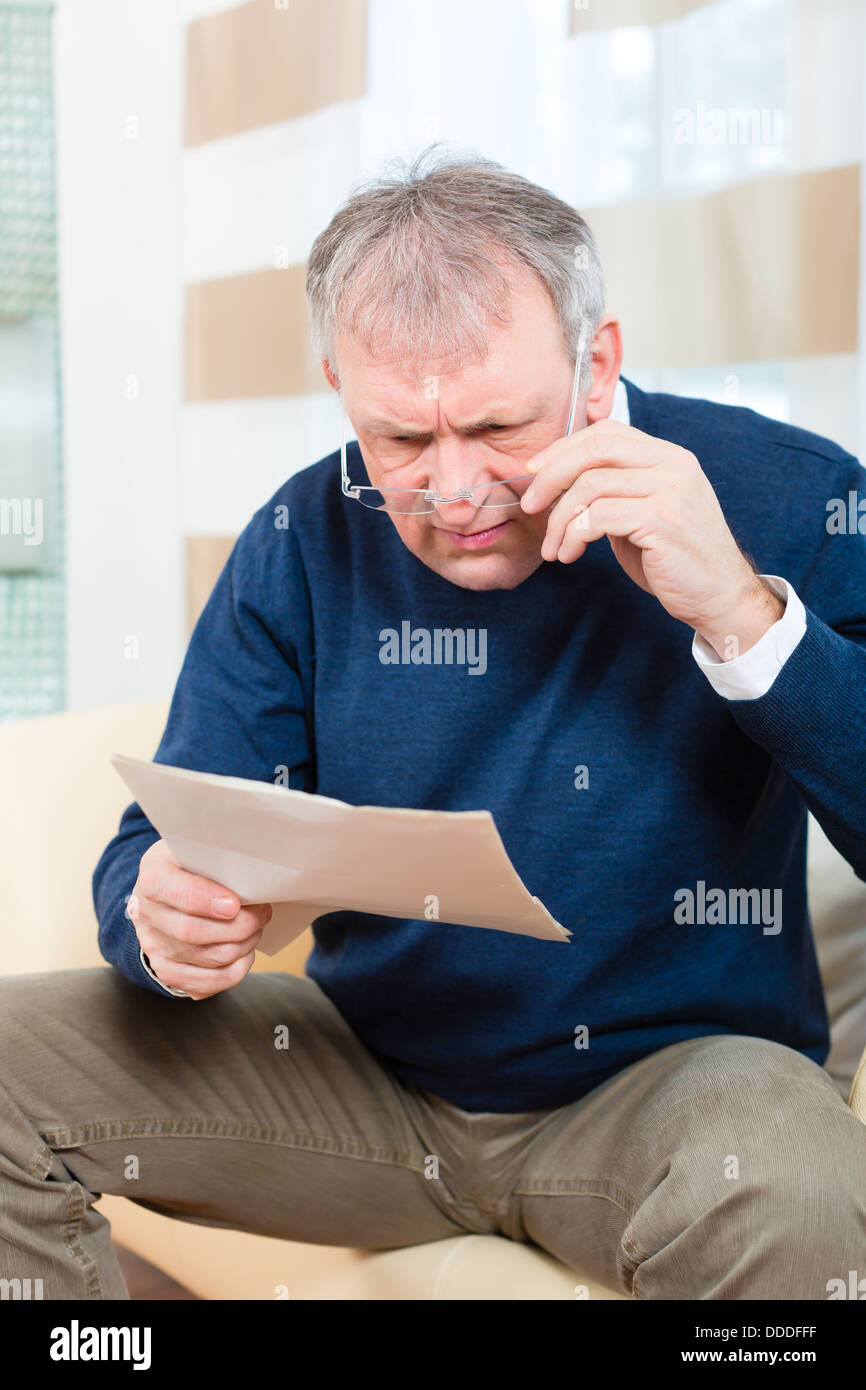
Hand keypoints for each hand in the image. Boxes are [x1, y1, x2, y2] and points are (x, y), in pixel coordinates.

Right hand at [128, 840, 271, 1000]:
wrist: (166, 894)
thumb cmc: (192, 867)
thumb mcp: (198, 849)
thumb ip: (219, 858)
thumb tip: (255, 875)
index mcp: (153, 878)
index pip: (175, 892)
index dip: (205, 900)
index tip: (235, 904)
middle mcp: (147, 915)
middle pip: (194, 932)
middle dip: (240, 925)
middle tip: (262, 912)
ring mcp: (155, 948)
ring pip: (210, 957)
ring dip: (244, 944)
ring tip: (255, 926)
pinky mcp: (168, 973)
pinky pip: (210, 983)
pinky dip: (237, 968)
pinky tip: (244, 950)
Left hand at [521, 418, 783, 658]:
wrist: (719, 597)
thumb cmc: (675, 560)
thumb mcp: (644, 513)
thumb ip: (615, 490)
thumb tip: (557, 480)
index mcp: (669, 457)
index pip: (606, 433)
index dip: (563, 448)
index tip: (534, 473)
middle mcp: (673, 465)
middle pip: (594, 449)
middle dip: (551, 476)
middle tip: (530, 506)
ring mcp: (670, 491)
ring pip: (590, 487)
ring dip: (560, 520)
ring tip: (554, 548)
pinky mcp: (662, 520)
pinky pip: (598, 517)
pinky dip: (573, 536)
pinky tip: (570, 555)